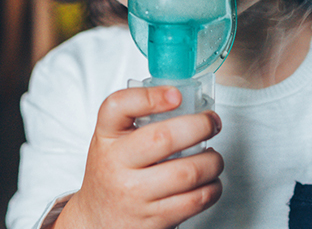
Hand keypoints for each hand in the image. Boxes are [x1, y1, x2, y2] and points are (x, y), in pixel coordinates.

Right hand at [55, 86, 223, 228]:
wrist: (97, 218)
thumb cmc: (111, 172)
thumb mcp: (111, 140)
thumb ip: (136, 118)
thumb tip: (181, 97)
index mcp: (106, 137)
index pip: (118, 106)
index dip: (150, 97)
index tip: (176, 95)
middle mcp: (116, 164)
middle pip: (164, 138)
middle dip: (201, 126)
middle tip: (212, 122)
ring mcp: (135, 193)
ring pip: (189, 172)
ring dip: (213, 161)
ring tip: (213, 157)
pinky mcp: (154, 219)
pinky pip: (195, 200)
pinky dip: (212, 188)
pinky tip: (209, 181)